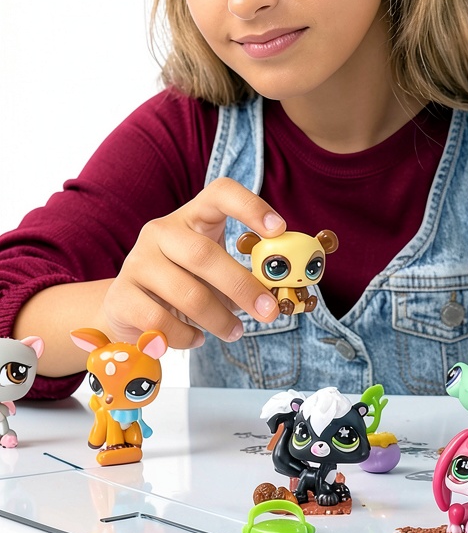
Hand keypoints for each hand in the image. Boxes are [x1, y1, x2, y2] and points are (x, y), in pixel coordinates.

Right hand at [103, 177, 285, 349]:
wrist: (130, 309)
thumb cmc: (188, 286)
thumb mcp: (218, 275)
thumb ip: (248, 277)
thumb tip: (282, 294)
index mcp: (193, 218)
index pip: (220, 193)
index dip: (250, 206)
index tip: (279, 229)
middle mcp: (161, 232)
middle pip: (203, 254)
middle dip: (242, 286)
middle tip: (269, 311)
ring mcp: (137, 262)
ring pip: (186, 293)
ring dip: (219, 319)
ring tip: (235, 331)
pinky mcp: (120, 296)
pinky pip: (159, 322)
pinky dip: (185, 336)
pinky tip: (196, 338)